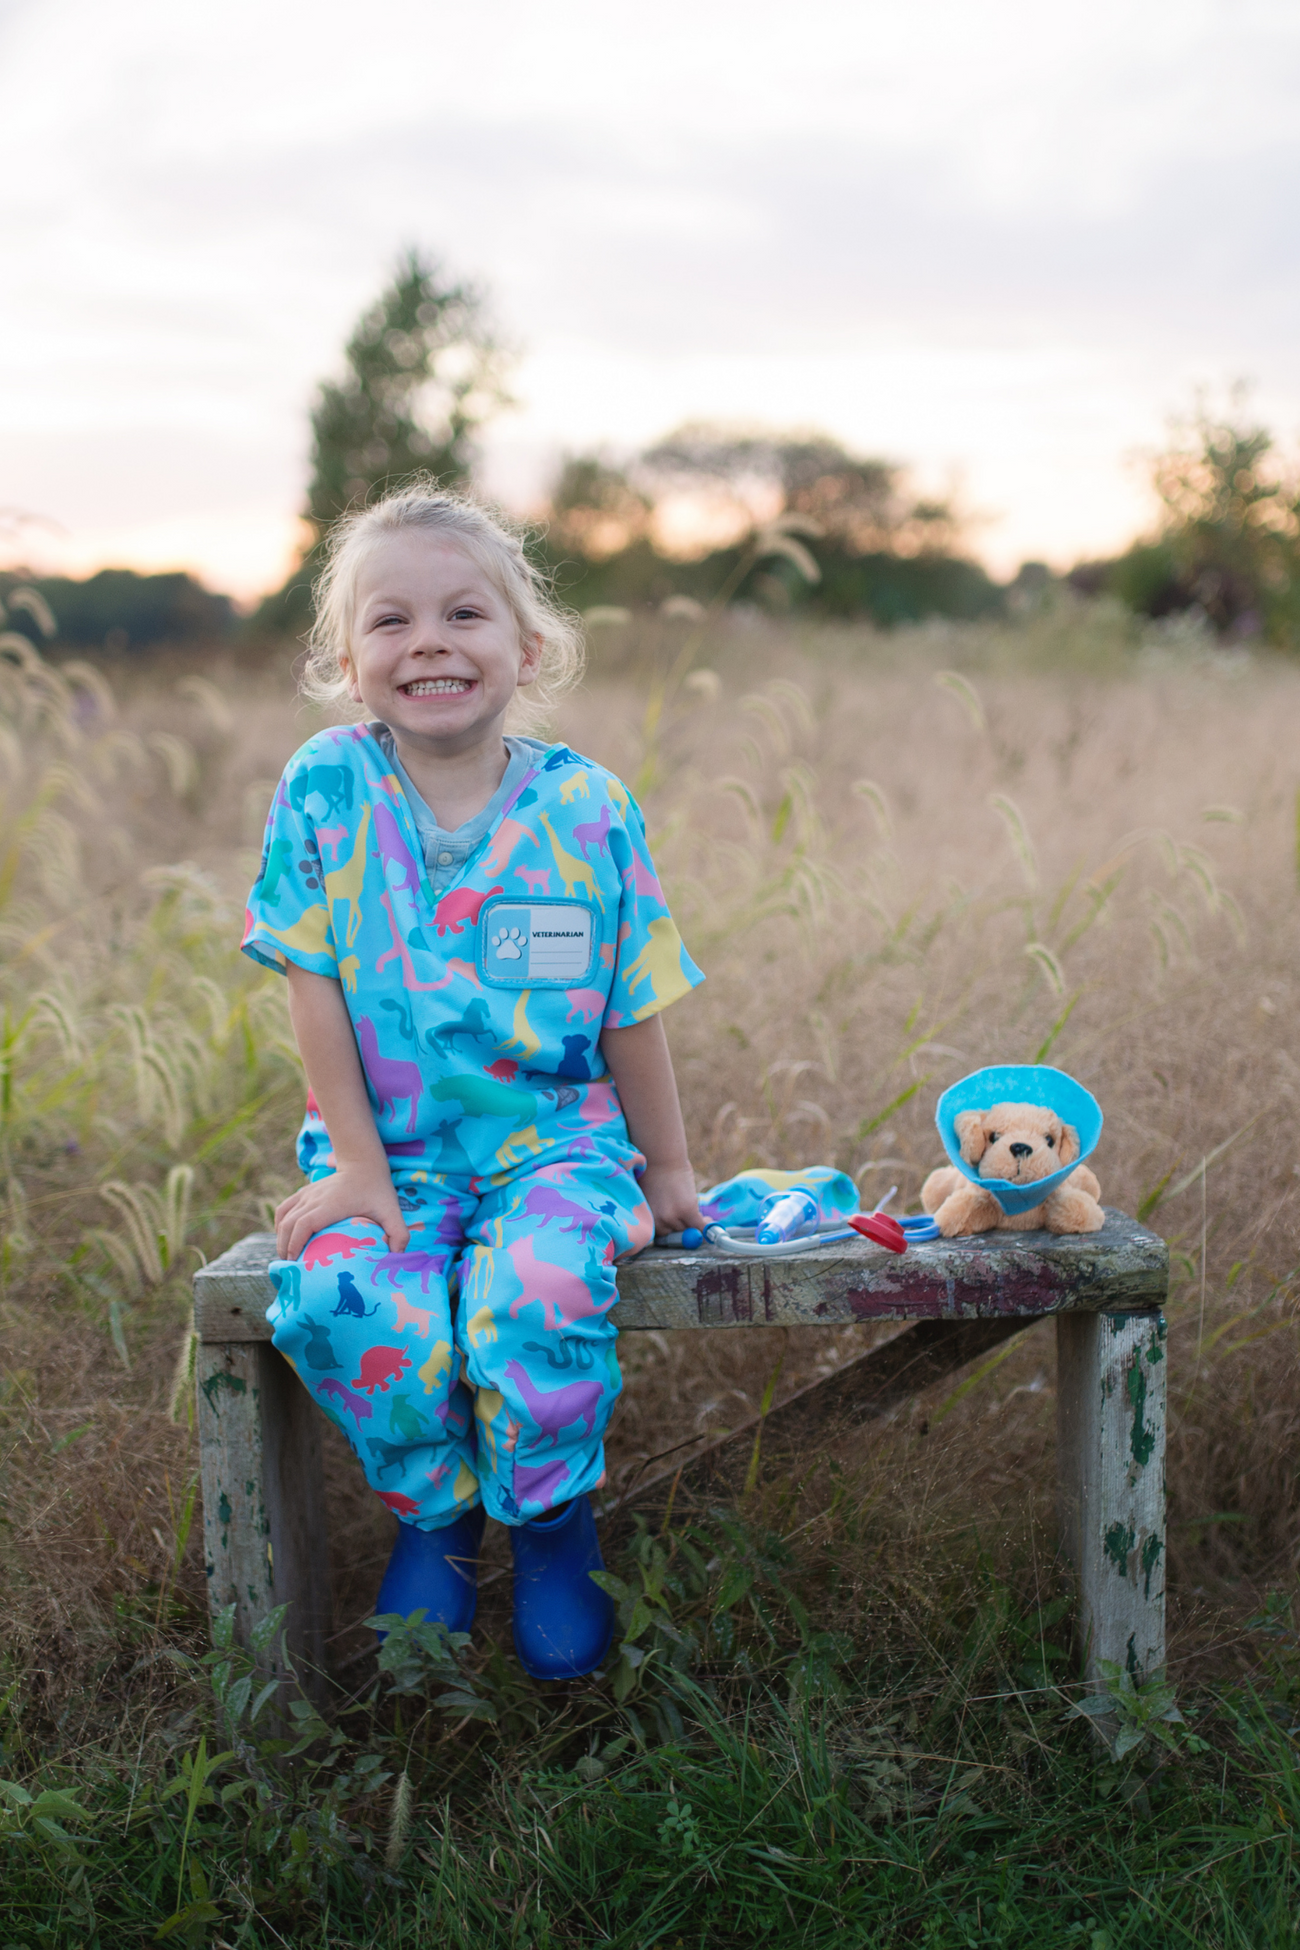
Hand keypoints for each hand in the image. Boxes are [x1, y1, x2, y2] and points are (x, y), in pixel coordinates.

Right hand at [274, 1159, 409, 1260]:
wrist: (364, 1164)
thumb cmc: (378, 1191)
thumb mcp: (392, 1211)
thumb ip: (398, 1233)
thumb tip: (397, 1256)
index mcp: (331, 1204)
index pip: (304, 1224)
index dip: (295, 1243)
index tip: (294, 1262)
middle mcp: (315, 1198)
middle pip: (289, 1223)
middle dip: (285, 1246)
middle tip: (289, 1267)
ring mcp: (307, 1193)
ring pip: (284, 1216)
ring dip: (281, 1237)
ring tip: (286, 1256)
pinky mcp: (305, 1191)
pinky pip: (284, 1208)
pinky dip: (281, 1224)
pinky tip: (285, 1239)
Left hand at [640, 1162, 702, 1239]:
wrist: (660, 1159)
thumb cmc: (653, 1175)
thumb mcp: (651, 1200)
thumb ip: (659, 1214)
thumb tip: (672, 1225)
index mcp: (649, 1221)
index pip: (663, 1237)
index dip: (674, 1233)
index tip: (681, 1231)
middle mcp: (660, 1222)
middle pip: (677, 1235)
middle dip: (684, 1227)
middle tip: (691, 1220)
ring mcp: (674, 1218)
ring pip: (690, 1229)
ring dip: (696, 1224)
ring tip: (701, 1216)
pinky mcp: (688, 1210)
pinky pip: (701, 1226)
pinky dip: (707, 1226)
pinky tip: (709, 1220)